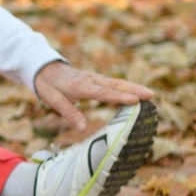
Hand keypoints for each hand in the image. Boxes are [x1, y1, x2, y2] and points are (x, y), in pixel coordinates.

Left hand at [33, 61, 154, 130]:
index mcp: (80, 86)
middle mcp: (91, 80)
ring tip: (151, 95)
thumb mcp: (53, 99)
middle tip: (152, 95)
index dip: (118, 96)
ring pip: (117, 83)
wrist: (44, 67)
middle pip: (115, 84)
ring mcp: (95, 78)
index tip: (134, 100)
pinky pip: (114, 84)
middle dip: (134, 89)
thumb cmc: (48, 85)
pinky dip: (127, 88)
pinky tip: (138, 94)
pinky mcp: (97, 80)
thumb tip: (83, 129)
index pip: (102, 92)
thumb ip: (69, 113)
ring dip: (134, 87)